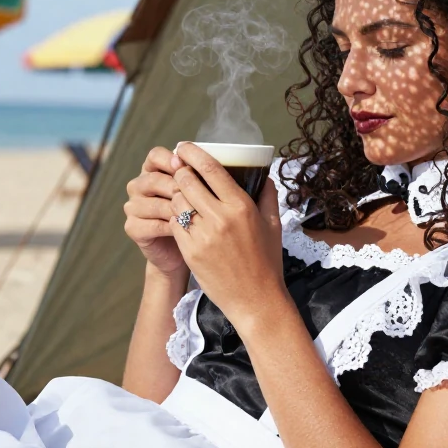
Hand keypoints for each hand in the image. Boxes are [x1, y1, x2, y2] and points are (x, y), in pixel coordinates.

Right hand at [124, 147, 187, 276]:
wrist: (181, 249)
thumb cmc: (193, 214)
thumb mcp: (197, 192)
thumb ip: (197, 177)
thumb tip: (206, 165)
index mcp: (152, 170)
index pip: (155, 156)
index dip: (170, 159)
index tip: (187, 166)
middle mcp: (138, 186)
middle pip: (153, 180)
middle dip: (177, 187)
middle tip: (197, 196)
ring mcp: (132, 207)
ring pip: (153, 204)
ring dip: (176, 209)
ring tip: (196, 215)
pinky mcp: (132, 227)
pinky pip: (152, 225)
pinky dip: (171, 227)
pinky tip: (187, 229)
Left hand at [168, 142, 288, 328]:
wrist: (256, 301)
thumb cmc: (267, 261)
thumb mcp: (273, 225)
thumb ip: (267, 195)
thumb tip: (262, 172)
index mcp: (242, 207)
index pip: (211, 169)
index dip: (193, 153)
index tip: (183, 146)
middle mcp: (221, 218)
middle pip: (187, 181)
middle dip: (179, 172)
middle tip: (177, 168)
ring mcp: (203, 236)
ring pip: (177, 202)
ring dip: (176, 195)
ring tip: (180, 195)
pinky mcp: (190, 252)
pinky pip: (174, 224)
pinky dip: (175, 217)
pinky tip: (181, 217)